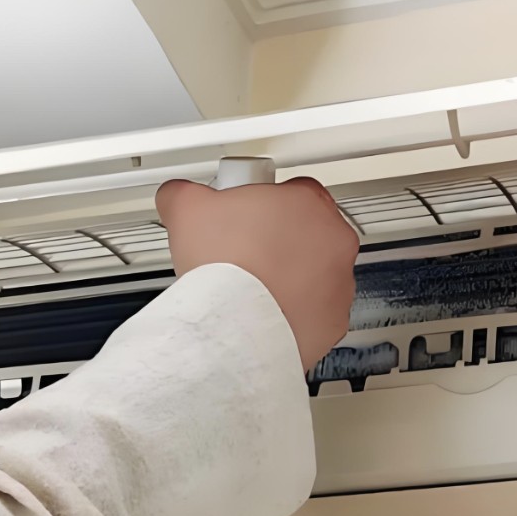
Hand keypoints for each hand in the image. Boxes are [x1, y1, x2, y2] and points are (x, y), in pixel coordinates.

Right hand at [155, 176, 358, 369]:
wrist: (234, 326)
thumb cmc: (223, 267)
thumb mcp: (187, 207)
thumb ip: (185, 192)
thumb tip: (176, 195)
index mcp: (307, 203)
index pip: (293, 189)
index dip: (265, 202)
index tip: (247, 215)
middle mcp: (333, 240)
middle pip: (309, 230)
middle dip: (281, 239)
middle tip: (246, 250)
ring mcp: (339, 282)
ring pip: (317, 272)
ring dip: (292, 275)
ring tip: (254, 285)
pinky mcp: (333, 320)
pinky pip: (317, 310)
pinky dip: (295, 311)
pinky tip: (266, 311)